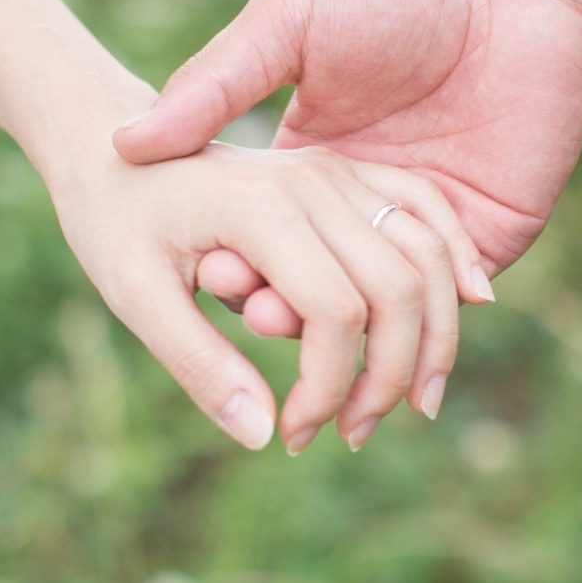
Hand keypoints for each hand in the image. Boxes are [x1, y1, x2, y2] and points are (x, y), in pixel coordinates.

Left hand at [41, 120, 476, 453]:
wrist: (108, 145)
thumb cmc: (111, 223)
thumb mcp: (134, 298)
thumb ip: (200, 365)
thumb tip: (264, 437)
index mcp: (263, 210)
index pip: (336, 315)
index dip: (329, 389)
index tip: (294, 436)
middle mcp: (315, 181)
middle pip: (397, 290)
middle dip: (389, 377)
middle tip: (351, 435)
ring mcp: (339, 171)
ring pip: (425, 255)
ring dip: (436, 335)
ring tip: (413, 403)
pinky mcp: (348, 172)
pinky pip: (425, 209)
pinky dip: (457, 256)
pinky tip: (473, 302)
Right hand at [112, 0, 581, 333]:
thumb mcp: (289, 22)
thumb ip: (216, 84)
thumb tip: (125, 143)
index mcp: (311, 166)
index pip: (264, 245)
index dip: (238, 266)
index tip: (212, 275)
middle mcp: (366, 208)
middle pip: (320, 293)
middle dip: (287, 317)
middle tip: (261, 318)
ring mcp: (430, 226)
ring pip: (385, 314)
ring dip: (352, 342)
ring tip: (317, 343)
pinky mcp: (491, 233)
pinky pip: (453, 299)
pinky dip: (424, 323)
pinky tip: (391, 331)